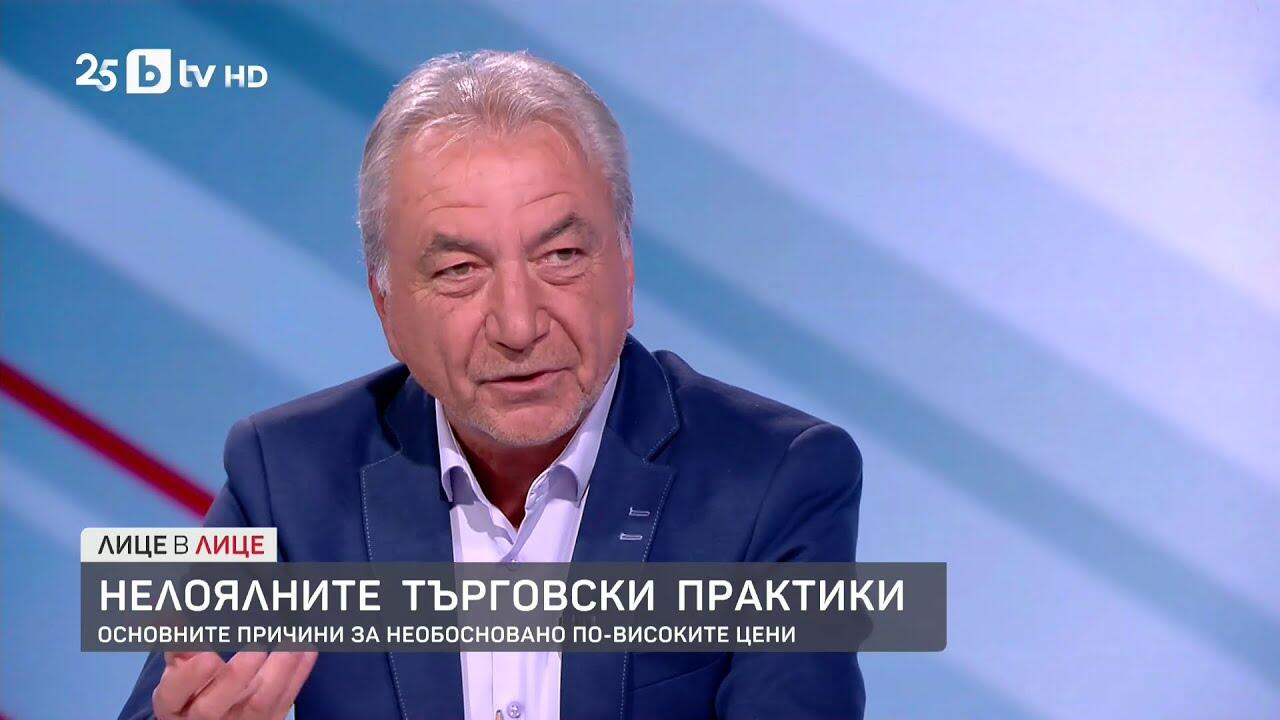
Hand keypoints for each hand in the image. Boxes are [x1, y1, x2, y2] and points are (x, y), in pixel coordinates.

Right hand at [152, 650, 317, 719]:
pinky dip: (298, 673)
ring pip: (258, 704)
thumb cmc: (194, 693)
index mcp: (174, 706)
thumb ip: (179, 646)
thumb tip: (165, 609)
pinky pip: (284, 701)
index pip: (172, 694)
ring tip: (294, 638)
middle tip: (256, 645)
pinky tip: (308, 647)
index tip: (204, 654)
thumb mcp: (179, 675)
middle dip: (235, 676)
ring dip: (279, 669)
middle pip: (212, 707)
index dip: (186, 676)